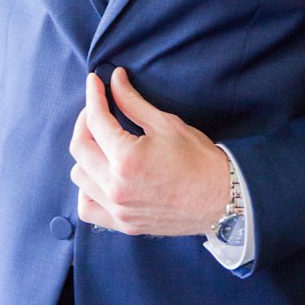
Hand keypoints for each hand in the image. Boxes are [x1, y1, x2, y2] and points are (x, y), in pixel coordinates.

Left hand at [68, 67, 229, 235]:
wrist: (225, 198)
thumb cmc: (199, 160)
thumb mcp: (166, 124)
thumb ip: (132, 102)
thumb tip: (114, 79)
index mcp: (127, 159)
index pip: (95, 120)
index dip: (93, 96)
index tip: (95, 82)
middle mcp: (117, 187)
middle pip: (79, 147)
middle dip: (85, 122)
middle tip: (97, 110)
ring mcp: (119, 209)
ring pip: (79, 176)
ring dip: (85, 155)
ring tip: (102, 143)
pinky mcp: (124, 224)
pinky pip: (87, 208)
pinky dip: (87, 191)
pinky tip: (100, 176)